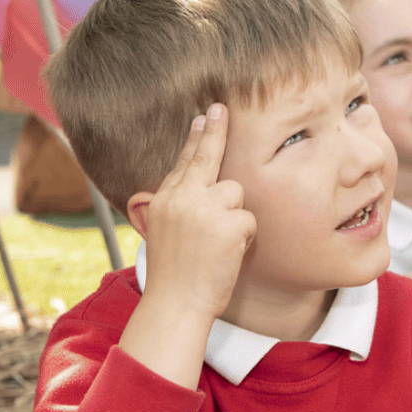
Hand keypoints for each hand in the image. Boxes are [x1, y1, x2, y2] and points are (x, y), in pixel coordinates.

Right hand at [140, 104, 256, 323]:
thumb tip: (192, 185)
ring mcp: (205, 208)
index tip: (202, 118)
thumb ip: (176, 206)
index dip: (195, 140)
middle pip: (205, 157)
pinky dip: (245, 237)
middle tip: (221, 108)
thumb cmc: (175, 277)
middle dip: (214, 131)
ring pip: (235, 191)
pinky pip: (249, 218)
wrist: (176, 303)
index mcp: (163, 200)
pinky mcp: (228, 223)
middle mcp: (181, 198)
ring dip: (235, 215)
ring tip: (218, 244)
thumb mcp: (163, 233)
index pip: (184, 163)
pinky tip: (228, 254)